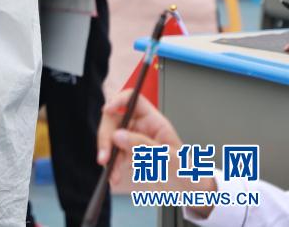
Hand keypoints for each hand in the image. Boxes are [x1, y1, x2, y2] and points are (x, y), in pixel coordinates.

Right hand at [97, 90, 217, 201]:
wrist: (186, 191)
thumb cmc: (185, 172)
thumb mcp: (167, 159)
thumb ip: (143, 146)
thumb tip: (118, 136)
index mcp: (154, 121)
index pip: (133, 100)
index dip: (118, 100)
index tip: (107, 111)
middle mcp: (141, 127)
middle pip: (114, 119)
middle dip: (106, 137)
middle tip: (105, 157)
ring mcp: (132, 140)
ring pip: (110, 138)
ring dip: (107, 155)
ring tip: (113, 173)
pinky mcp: (127, 153)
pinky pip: (111, 154)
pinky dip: (111, 165)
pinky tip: (115, 176)